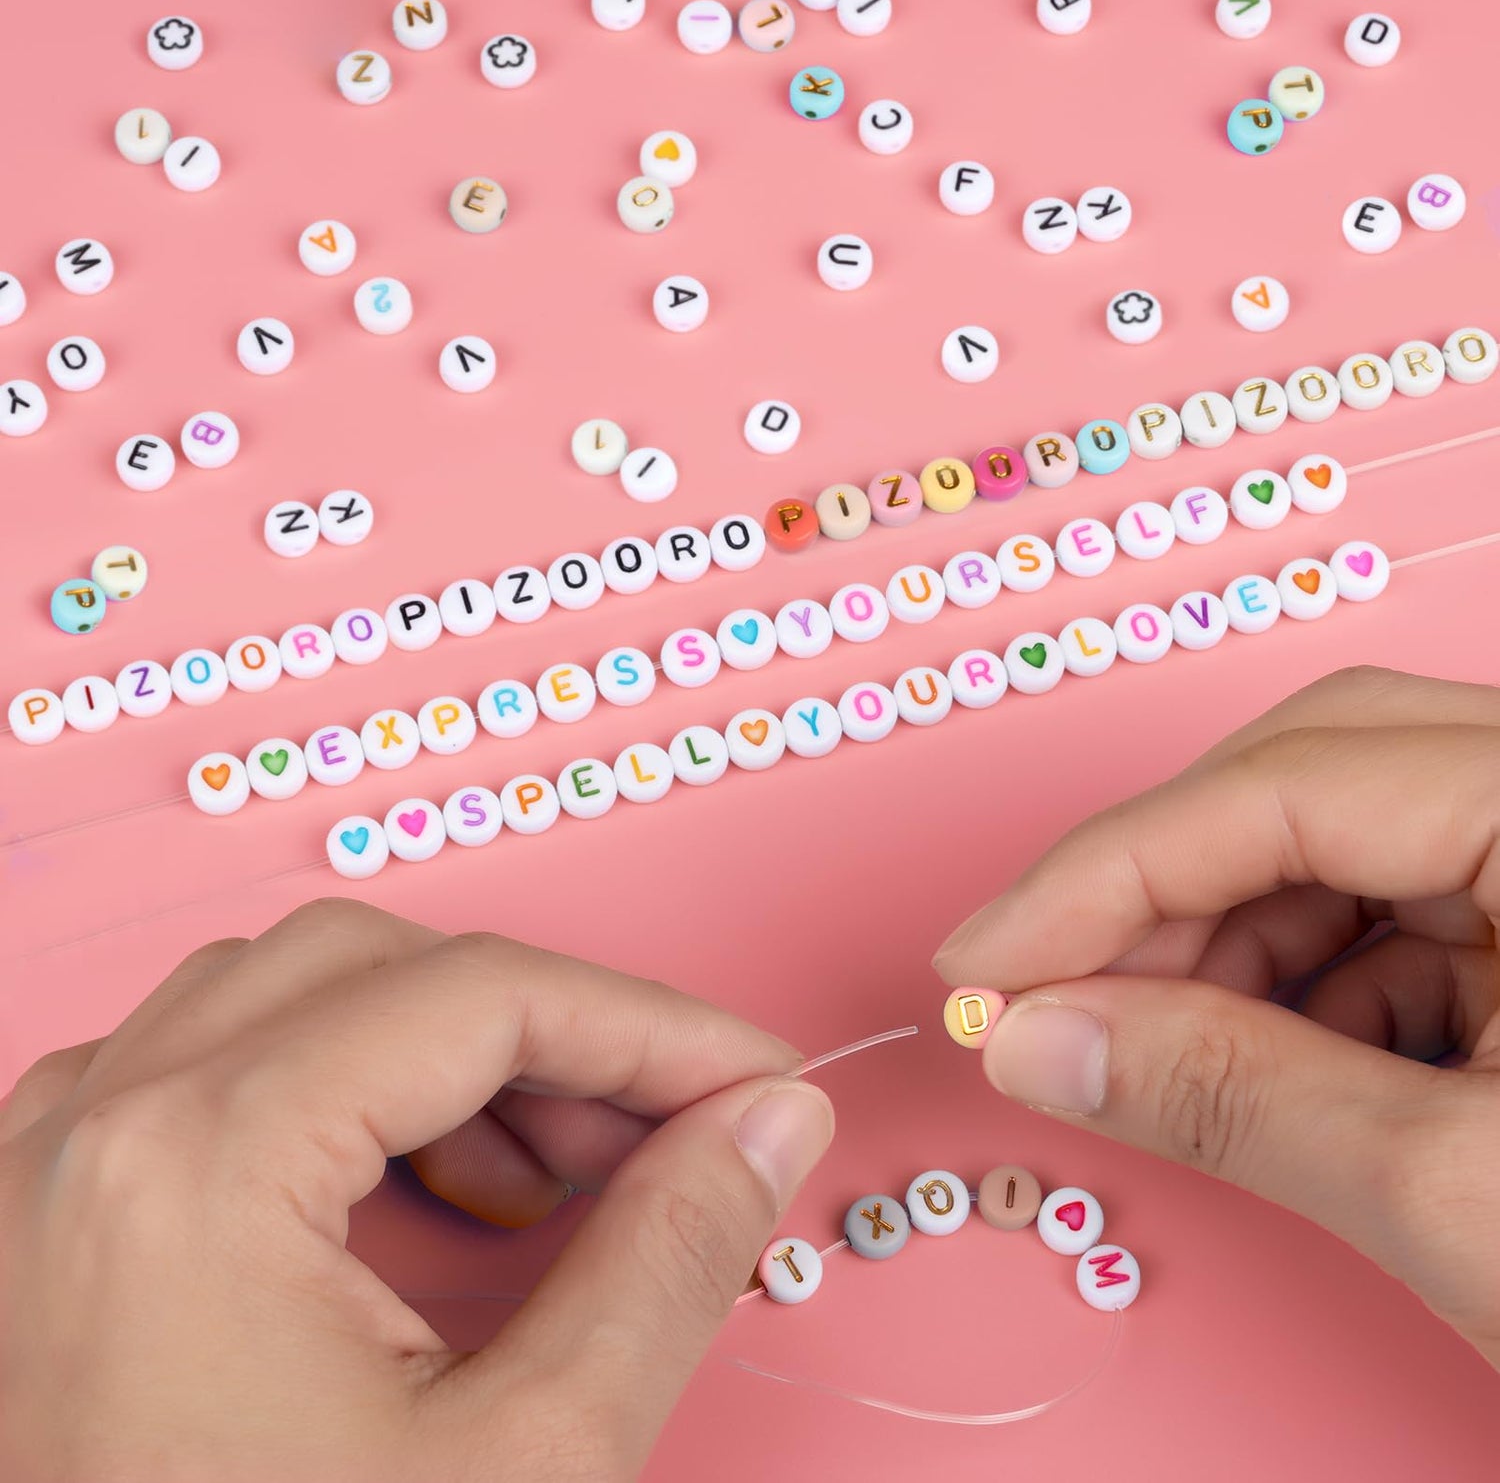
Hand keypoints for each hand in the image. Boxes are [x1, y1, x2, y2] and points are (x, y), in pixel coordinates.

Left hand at [0, 900, 832, 1481]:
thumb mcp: (524, 1469)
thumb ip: (668, 1261)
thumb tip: (766, 1125)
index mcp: (198, 1166)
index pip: (481, 997)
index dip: (652, 1029)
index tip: (754, 1080)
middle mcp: (93, 1134)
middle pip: (381, 968)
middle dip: (548, 1035)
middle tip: (658, 1136)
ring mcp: (40, 1173)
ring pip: (287, 997)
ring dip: (440, 1055)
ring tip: (540, 1180)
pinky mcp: (33, 1224)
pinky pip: (203, 1068)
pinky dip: (335, 1088)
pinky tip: (404, 1191)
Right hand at [934, 667, 1499, 1368]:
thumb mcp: (1470, 1201)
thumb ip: (1228, 1094)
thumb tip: (1035, 1040)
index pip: (1291, 785)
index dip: (1106, 872)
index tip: (984, 959)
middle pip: (1318, 779)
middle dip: (1167, 892)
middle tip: (1050, 996)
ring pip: (1351, 850)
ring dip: (1228, 950)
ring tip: (1158, 1052)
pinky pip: (1404, 920)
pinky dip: (1308, 992)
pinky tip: (1271, 1068)